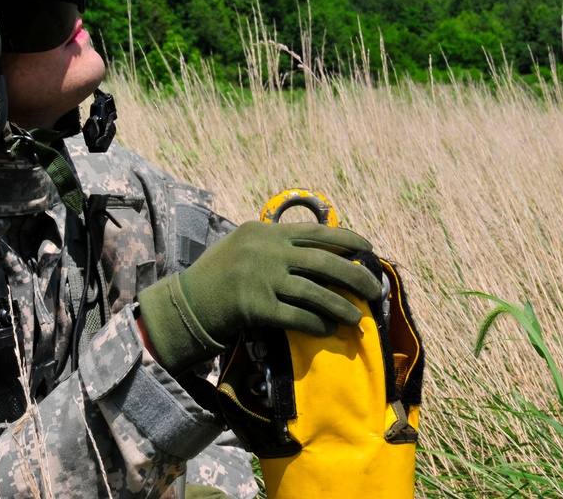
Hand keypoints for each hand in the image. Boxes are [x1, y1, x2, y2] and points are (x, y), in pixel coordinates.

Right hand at [136, 221, 381, 373]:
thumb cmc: (219, 274)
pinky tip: (329, 329)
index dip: (347, 240)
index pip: (315, 232)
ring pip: (314, 293)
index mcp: (266, 232)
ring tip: (357, 318)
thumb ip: (276, 243)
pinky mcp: (256, 307)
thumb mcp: (244, 244)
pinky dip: (317, 323)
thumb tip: (318, 251)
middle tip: (374, 289)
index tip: (368, 249)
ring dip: (341, 307)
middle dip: (354, 276)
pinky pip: (297, 317)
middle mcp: (266, 251)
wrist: (188, 302)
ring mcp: (261, 279)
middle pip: (323, 262)